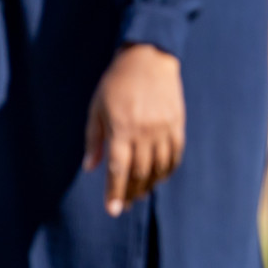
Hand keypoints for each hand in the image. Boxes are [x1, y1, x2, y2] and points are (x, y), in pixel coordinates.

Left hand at [83, 44, 185, 216]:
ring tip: (141, 193)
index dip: (115, 192)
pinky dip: (168, 170)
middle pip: (140, 173)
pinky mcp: (177, 124)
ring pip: (159, 167)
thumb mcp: (96, 107)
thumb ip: (94, 139)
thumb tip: (90, 167)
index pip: (117, 169)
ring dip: (150, 184)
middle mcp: (143, 132)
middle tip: (126, 204)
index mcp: (120, 128)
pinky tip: (160, 177)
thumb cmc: (117, 82)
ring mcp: (163, 129)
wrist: (149, 58)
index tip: (113, 210)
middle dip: (132, 192)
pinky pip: (175, 155)